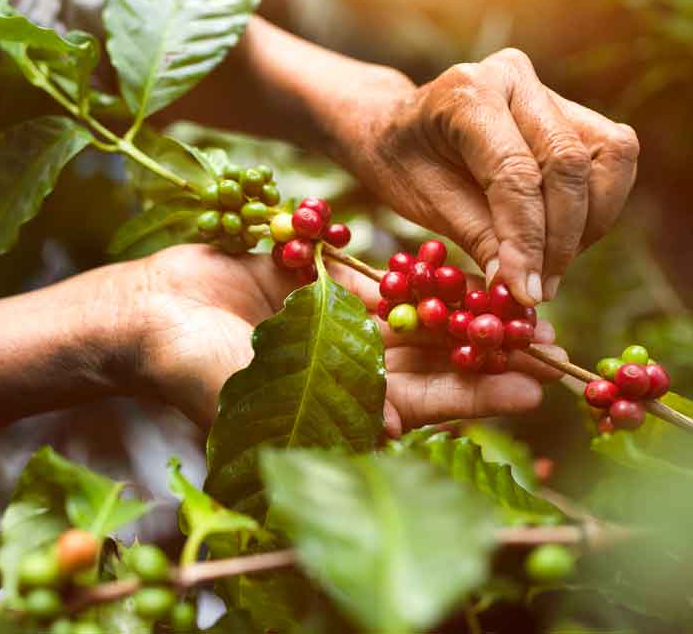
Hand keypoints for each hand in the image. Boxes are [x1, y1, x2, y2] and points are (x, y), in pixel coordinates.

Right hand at [130, 244, 563, 434]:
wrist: (143, 313)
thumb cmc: (185, 365)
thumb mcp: (253, 392)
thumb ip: (322, 405)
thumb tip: (396, 427)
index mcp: (338, 410)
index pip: (422, 406)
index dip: (477, 396)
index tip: (532, 387)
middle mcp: (345, 373)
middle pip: (432, 364)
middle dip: (487, 354)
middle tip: (549, 343)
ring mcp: (334, 329)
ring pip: (414, 321)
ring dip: (464, 312)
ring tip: (520, 300)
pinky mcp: (320, 288)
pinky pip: (380, 281)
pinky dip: (418, 276)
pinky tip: (462, 266)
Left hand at [333, 48, 639, 306]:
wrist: (395, 128)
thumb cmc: (402, 164)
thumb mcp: (423, 203)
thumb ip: (477, 237)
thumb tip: (522, 288)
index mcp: (467, 93)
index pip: (515, 173)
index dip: (527, 240)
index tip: (526, 292)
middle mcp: (514, 78)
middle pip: (569, 163)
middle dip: (562, 238)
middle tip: (540, 289)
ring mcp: (549, 90)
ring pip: (609, 157)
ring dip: (589, 224)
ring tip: (549, 266)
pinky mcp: (573, 111)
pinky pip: (611, 159)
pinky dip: (596, 208)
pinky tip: (560, 240)